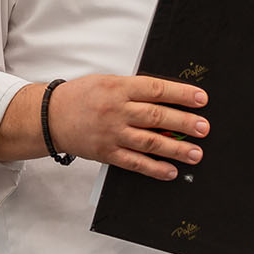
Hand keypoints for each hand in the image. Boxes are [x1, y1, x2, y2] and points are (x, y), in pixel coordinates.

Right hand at [42, 75, 209, 180]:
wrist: (50, 116)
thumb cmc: (81, 96)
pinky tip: (170, 171)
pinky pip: (134, 163)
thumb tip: (169, 99)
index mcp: (118, 88)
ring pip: (149, 142)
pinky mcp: (107, 153)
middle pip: (155, 116)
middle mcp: (116, 111)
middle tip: (203, 128)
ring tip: (195, 153)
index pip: (155, 89)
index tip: (200, 99)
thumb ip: (135, 89)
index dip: (180, 94)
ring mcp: (111, 134)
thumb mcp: (107, 81)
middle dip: (183, 123)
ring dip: (175, 149)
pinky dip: (154, 168)